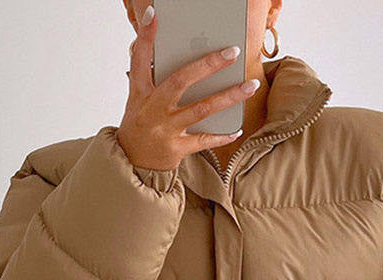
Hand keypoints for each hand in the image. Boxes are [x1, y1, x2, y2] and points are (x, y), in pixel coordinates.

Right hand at [117, 4, 257, 171]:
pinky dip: (222, 135)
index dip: (146, 36)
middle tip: (231, 52)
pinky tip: (237, 129)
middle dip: (208, 64)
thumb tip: (177, 56)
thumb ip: (153, 78)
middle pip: (181, 80)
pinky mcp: (176, 148)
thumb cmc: (140, 126)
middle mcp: (153, 108)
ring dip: (229, 96)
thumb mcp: (138, 99)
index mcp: (141, 92)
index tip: (153, 14)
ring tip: (250, 85)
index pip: (140, 59)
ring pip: (202, 109)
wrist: (132, 163)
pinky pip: (204, 140)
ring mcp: (166, 129)